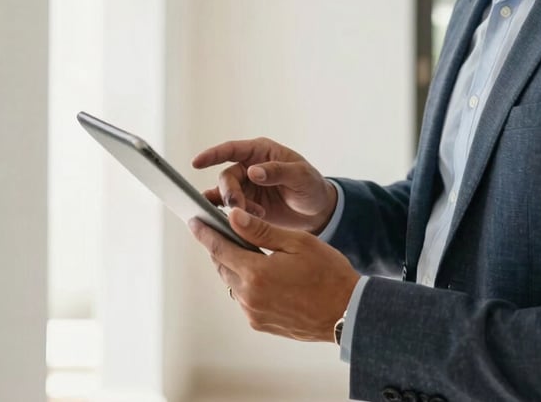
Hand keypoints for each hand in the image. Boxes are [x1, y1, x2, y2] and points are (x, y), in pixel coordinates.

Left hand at [189, 208, 359, 341]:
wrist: (347, 312)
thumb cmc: (328, 274)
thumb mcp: (296, 242)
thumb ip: (261, 230)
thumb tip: (233, 216)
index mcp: (256, 273)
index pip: (219, 247)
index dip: (204, 232)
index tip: (194, 221)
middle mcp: (250, 297)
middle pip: (223, 265)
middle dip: (221, 246)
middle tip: (222, 229)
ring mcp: (254, 313)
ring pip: (233, 282)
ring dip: (235, 265)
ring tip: (247, 248)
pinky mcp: (261, 323)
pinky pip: (245, 298)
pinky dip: (247, 282)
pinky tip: (263, 271)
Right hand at [192, 137, 336, 233]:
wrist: (318, 211)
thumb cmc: (311, 185)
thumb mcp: (300, 175)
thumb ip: (277, 171)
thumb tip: (253, 171)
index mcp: (261, 152)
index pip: (232, 149)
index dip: (213, 154)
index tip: (196, 163)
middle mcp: (249, 168)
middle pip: (227, 177)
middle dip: (230, 193)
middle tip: (239, 208)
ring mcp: (247, 188)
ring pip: (226, 195)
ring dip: (232, 207)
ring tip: (248, 217)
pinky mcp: (247, 206)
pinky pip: (230, 210)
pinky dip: (229, 217)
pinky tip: (233, 224)